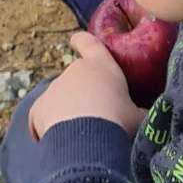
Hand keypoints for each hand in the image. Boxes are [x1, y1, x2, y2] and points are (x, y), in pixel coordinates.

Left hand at [29, 33, 145, 139]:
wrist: (90, 139)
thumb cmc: (119, 120)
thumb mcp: (137, 115)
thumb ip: (137, 110)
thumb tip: (144, 115)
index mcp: (100, 66)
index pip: (89, 43)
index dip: (82, 41)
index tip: (75, 40)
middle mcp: (73, 71)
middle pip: (75, 80)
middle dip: (81, 95)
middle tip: (94, 118)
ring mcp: (53, 89)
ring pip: (59, 100)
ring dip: (67, 113)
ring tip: (79, 136)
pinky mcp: (38, 108)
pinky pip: (41, 117)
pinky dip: (46, 127)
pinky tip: (57, 142)